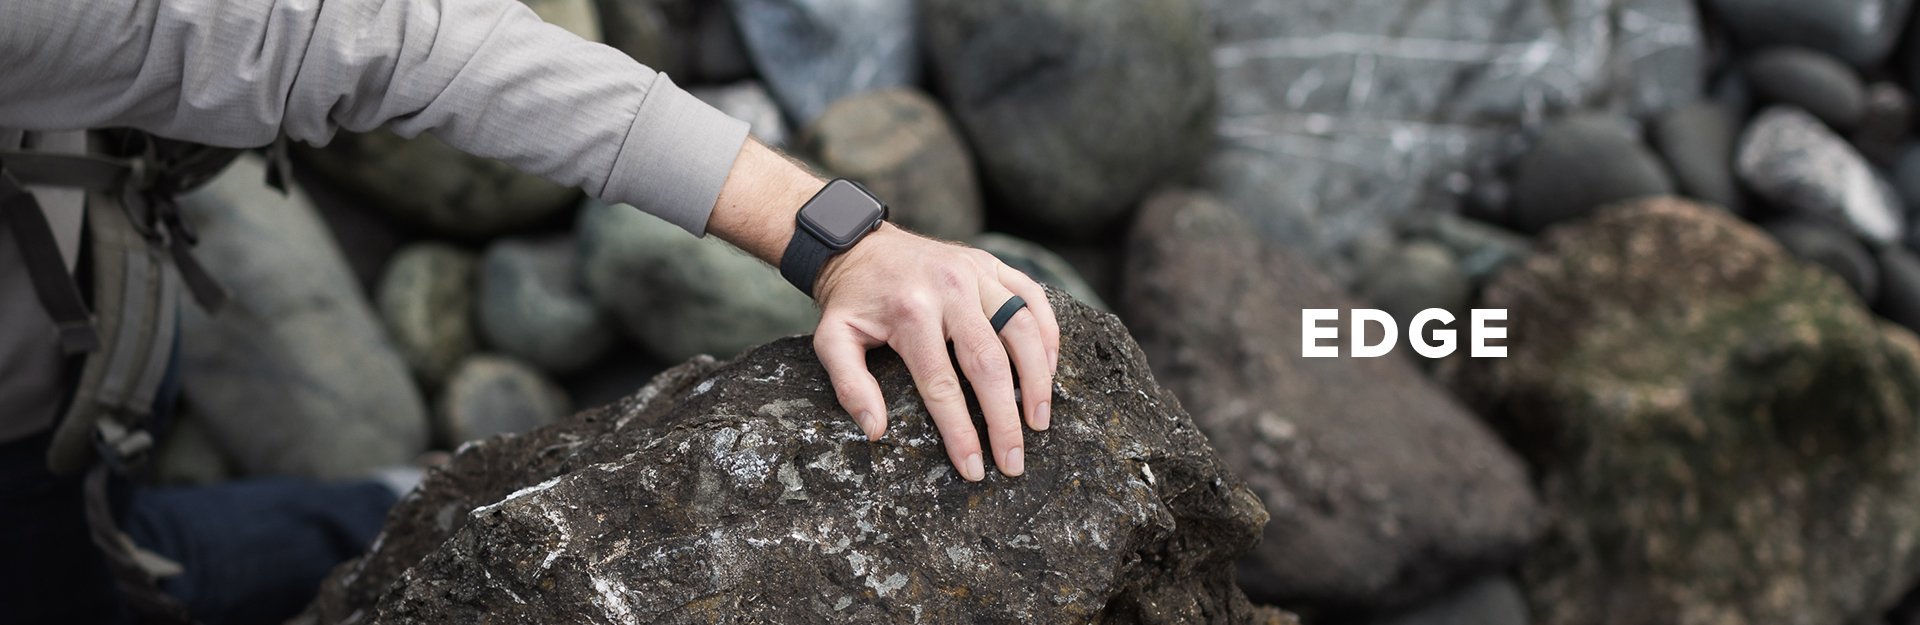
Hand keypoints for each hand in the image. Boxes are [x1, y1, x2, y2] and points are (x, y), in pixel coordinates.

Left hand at [810, 224, 1060, 480]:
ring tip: (1040, 421)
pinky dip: (1047, 334)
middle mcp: (949, 289)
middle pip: (989, 363)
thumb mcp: (832, 340)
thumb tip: (876, 430)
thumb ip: (849, 385)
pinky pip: (1032, 297)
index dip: (960, 432)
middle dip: (1005, 419)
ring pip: (1021, 329)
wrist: (859, 243)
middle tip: (1014, 460)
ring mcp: (975, 271)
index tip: (973, 467)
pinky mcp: (991, 263)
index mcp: (910, 312)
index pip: (942, 385)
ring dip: (1037, 379)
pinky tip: (1049, 370)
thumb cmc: (851, 301)